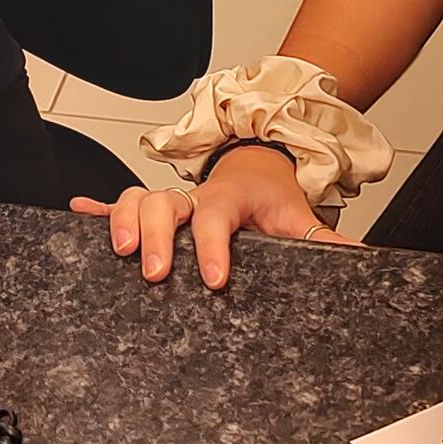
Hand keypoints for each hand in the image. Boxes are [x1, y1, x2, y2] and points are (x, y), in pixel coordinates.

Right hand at [70, 144, 356, 288]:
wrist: (258, 164)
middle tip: (154, 273)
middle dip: (156, 236)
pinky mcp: (153, 211)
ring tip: (119, 251)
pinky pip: (118, 205)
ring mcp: (170, 201)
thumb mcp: (299, 217)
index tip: (213, 278)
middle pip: (165, 205)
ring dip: (123, 219)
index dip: (212, 247)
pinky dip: (98, 209)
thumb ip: (324, 241)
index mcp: (229, 199)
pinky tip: (78, 213)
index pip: (217, 219)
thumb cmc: (273, 197)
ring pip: (138, 199)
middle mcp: (193, 197)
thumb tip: (364, 260)